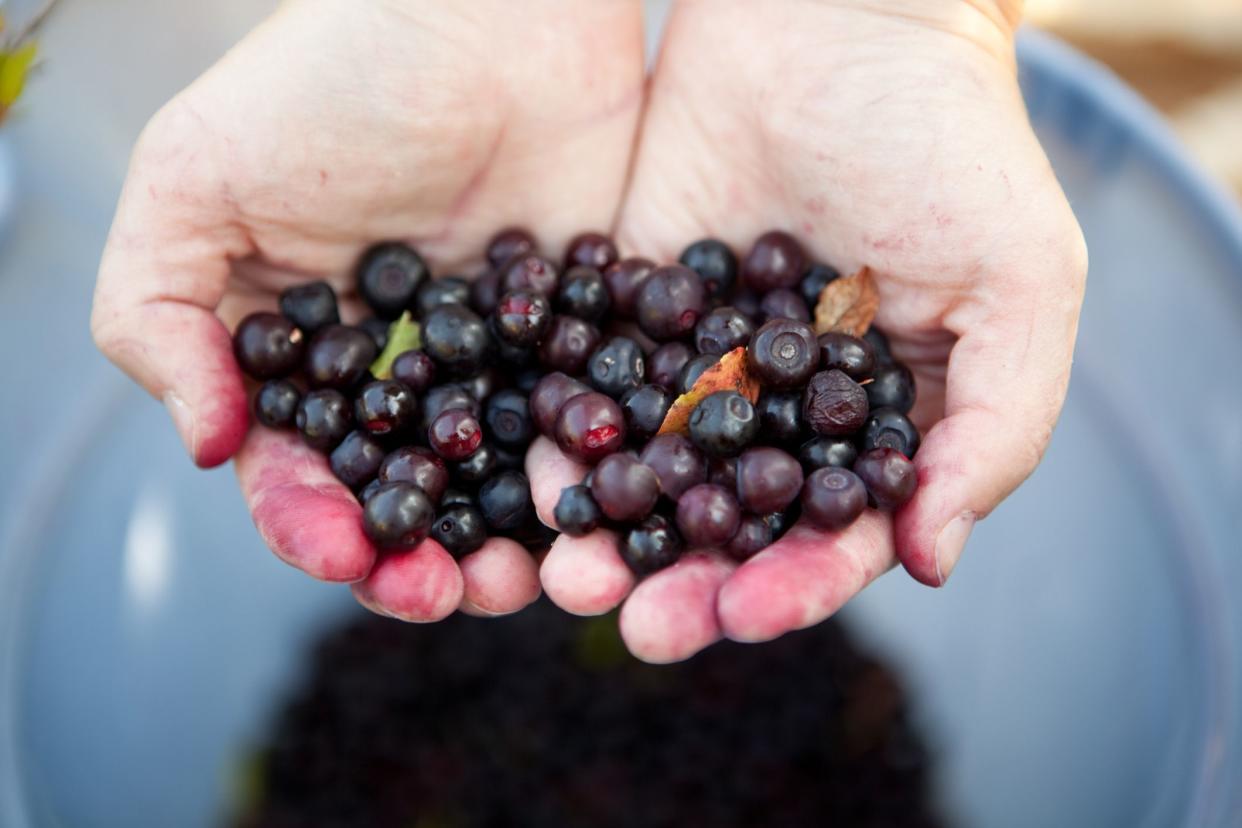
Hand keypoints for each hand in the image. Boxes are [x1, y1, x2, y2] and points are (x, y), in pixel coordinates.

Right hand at [92, 0, 643, 618]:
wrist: (486, 5)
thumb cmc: (331, 78)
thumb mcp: (198, 179)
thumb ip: (158, 312)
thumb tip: (209, 445)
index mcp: (305, 352)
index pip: (301, 467)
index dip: (312, 524)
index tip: (347, 556)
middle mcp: (399, 372)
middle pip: (402, 497)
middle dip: (413, 561)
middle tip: (438, 595)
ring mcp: (492, 359)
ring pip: (494, 484)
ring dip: (503, 547)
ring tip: (524, 582)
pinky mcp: (578, 338)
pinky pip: (578, 426)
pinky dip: (582, 477)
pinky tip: (591, 513)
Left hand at [535, 0, 1086, 661]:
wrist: (839, 16)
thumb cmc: (952, 145)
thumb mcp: (1017, 282)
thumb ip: (994, 426)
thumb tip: (930, 559)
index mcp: (872, 426)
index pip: (832, 534)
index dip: (795, 584)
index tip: (746, 613)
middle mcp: (779, 412)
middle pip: (727, 526)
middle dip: (684, 584)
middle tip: (638, 626)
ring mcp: (697, 364)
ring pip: (649, 475)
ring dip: (609, 535)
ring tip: (568, 575)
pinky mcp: (625, 309)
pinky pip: (590, 388)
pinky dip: (559, 438)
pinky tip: (531, 480)